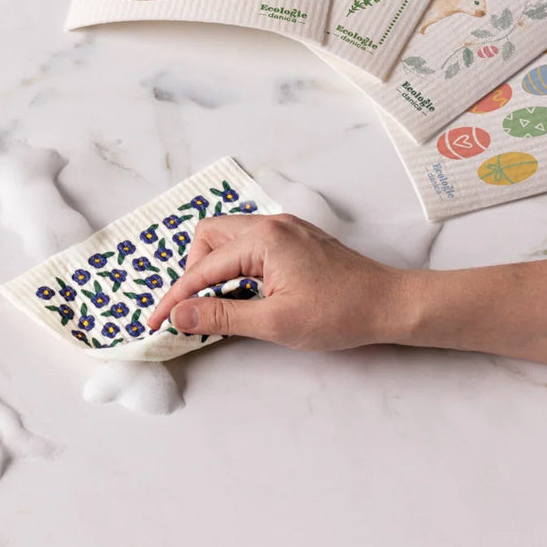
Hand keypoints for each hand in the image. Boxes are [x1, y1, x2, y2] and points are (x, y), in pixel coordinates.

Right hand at [147, 214, 410, 350]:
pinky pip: (248, 242)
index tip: (156, 322)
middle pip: (208, 236)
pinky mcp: (293, 237)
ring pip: (227, 237)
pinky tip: (243, 290)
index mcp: (262, 239)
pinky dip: (235, 264)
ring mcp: (283, 227)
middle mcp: (269, 224)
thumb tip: (181, 314)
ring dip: (213, 266)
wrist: (390, 304)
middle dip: (193, 272)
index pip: (202, 268)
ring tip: (217, 301)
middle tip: (194, 307)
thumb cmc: (339, 314)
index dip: (177, 297)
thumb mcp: (275, 322)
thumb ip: (222, 315)